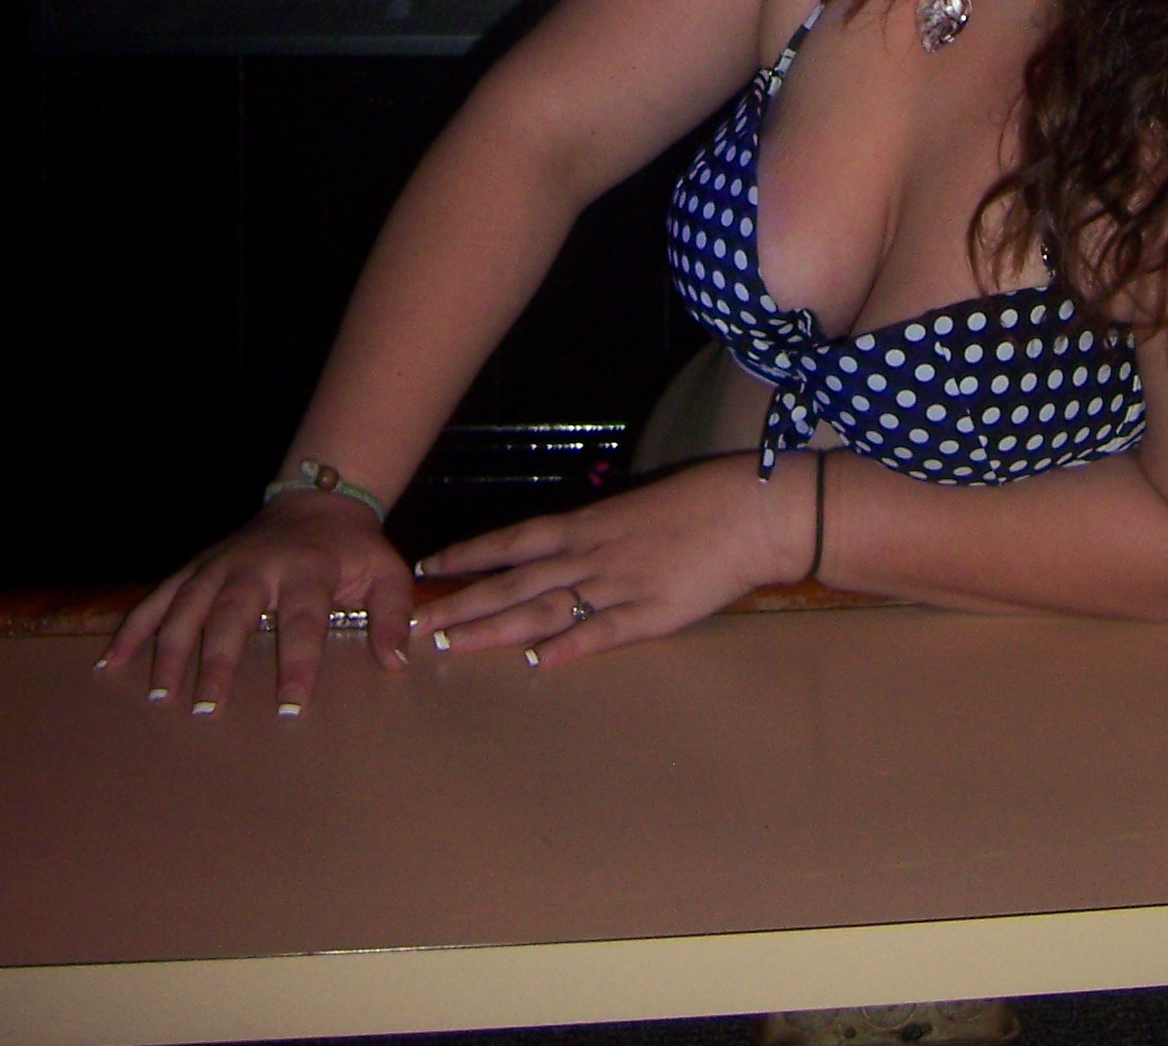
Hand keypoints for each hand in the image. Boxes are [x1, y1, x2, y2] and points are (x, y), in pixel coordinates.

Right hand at [102, 492, 414, 713]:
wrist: (318, 497)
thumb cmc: (352, 547)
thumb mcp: (386, 571)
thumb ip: (392, 614)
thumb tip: (396, 661)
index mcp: (307, 569)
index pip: (302, 619)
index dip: (297, 662)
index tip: (290, 706)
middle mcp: (256, 565)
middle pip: (232, 612)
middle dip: (218, 659)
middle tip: (206, 706)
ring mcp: (220, 564)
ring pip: (187, 604)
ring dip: (170, 648)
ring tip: (159, 693)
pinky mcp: (197, 567)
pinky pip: (158, 596)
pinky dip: (133, 626)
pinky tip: (109, 661)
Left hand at [418, 452, 814, 668]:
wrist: (749, 511)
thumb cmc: (697, 503)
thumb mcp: (635, 510)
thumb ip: (597, 533)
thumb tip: (562, 548)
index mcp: (588, 525)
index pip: (513, 541)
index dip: (469, 555)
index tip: (427, 569)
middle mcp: (592, 555)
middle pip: (515, 581)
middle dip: (464, 602)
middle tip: (418, 623)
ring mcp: (619, 586)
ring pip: (545, 609)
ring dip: (497, 628)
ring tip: (454, 645)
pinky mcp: (652, 614)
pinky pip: (603, 634)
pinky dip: (570, 648)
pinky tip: (540, 664)